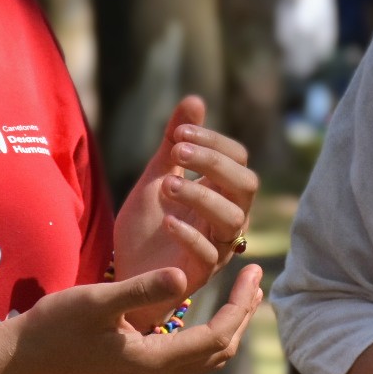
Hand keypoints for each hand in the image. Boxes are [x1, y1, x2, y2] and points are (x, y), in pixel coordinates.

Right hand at [10, 264, 262, 373]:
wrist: (23, 357)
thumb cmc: (57, 324)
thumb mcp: (99, 299)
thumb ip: (143, 289)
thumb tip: (184, 278)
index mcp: (154, 362)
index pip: (218, 336)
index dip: (240, 304)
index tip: (254, 270)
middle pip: (220, 351)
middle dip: (243, 313)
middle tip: (258, 275)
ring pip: (207, 359)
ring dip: (230, 325)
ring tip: (244, 293)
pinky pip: (190, 359)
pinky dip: (210, 335)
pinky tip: (208, 312)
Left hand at [114, 97, 257, 313]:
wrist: (126, 272)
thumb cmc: (148, 226)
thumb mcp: (158, 175)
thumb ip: (176, 142)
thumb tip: (195, 99)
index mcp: (222, 192)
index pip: (238, 159)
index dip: (213, 142)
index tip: (179, 133)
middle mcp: (228, 218)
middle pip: (246, 186)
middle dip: (214, 164)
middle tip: (178, 151)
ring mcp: (217, 247)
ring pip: (233, 219)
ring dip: (203, 196)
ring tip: (168, 184)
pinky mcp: (201, 274)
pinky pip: (209, 255)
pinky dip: (190, 235)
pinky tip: (167, 220)